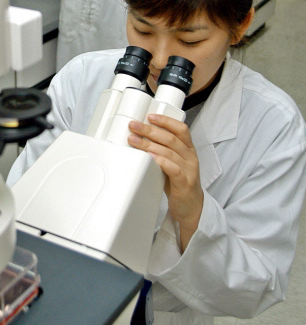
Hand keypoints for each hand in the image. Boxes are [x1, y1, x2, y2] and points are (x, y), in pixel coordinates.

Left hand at [128, 114, 203, 251]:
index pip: (180, 129)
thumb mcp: (174, 162)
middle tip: (134, 126)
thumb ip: (163, 150)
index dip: (165, 121)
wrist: (191, 208)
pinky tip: (150, 158)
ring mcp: (189, 170)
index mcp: (188, 149)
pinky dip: (161, 162)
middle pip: (170, 138)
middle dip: (150, 130)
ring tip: (134, 141)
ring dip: (149, 145)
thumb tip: (139, 137)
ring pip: (169, 152)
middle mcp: (190, 157)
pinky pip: (174, 169)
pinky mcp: (185, 184)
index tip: (149, 116)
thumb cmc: (179, 183)